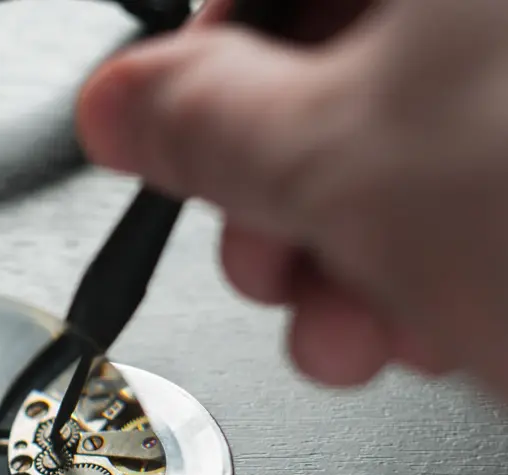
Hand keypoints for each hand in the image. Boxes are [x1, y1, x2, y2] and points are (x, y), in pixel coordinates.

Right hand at [77, 0, 507, 395]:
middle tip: (272, 260)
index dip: (198, 67)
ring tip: (349, 330)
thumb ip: (201, 123)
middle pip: (324, 79)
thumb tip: (115, 107)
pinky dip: (419, 270)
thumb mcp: (334, 163)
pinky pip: (453, 197)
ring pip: (389, 156)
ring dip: (338, 266)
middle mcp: (485, 12)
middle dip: (274, 204)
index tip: (173, 144)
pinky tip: (424, 325)